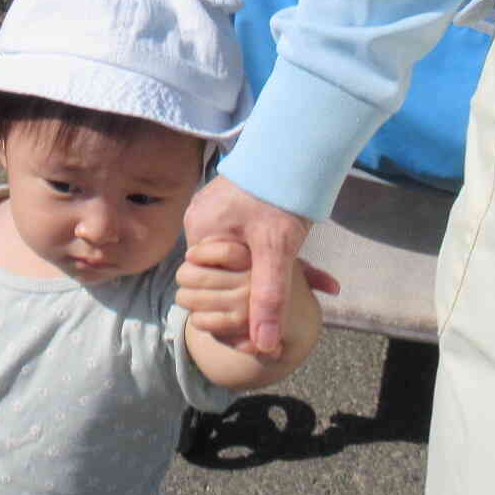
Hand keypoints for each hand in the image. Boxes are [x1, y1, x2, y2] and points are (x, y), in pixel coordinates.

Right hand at [184, 176, 330, 356]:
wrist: (295, 148)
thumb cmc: (280, 195)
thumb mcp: (278, 252)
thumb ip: (269, 298)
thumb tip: (265, 346)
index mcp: (200, 232)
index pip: (205, 284)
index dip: (231, 304)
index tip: (260, 314)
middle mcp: (199, 220)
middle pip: (218, 271)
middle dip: (247, 287)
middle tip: (281, 292)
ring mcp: (213, 210)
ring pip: (233, 256)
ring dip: (260, 270)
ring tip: (288, 273)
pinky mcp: (230, 204)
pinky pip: (241, 239)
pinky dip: (264, 252)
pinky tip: (289, 256)